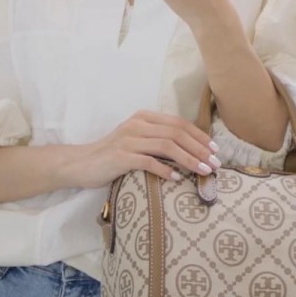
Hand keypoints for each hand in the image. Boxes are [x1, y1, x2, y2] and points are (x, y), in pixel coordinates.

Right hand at [57, 110, 220, 188]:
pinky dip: (166, 170)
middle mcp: (137, 125)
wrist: (80, 164)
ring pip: (167, 146)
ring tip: (204, 171)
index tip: (215, 149)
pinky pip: (149, 162)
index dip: (199, 135)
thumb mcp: (136, 140)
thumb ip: (157, 139)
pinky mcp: (121, 157)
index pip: (178, 123)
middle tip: (215, 163)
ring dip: (189, 159)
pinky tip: (177, 179)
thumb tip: (190, 149)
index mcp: (143, 117)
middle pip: (176, 133)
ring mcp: (128, 140)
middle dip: (200, 148)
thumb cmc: (112, 155)